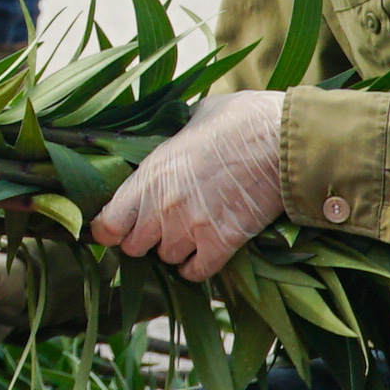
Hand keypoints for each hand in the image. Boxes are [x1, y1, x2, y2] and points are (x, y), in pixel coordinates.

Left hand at [90, 90, 287, 282]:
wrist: (282, 142)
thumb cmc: (242, 120)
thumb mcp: (196, 117)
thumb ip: (177, 135)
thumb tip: (179, 132)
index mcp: (149, 175)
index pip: (107, 224)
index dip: (109, 229)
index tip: (117, 228)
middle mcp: (162, 208)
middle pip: (134, 247)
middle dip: (144, 238)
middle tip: (160, 225)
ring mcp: (191, 229)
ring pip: (167, 258)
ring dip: (175, 249)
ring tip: (190, 231)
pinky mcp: (222, 245)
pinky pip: (196, 272)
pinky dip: (197, 267)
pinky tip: (204, 253)